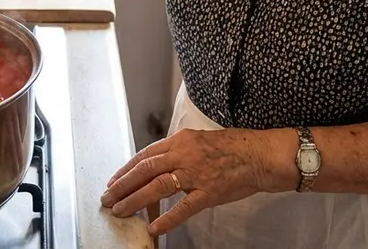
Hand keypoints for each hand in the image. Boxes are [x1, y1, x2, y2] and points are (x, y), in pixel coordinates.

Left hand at [99, 127, 292, 235]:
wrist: (259, 154)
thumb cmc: (232, 147)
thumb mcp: (199, 140)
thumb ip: (178, 152)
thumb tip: (157, 165)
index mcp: (180, 141)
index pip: (145, 155)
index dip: (126, 169)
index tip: (113, 181)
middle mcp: (184, 154)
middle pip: (145, 170)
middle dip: (122, 185)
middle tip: (107, 199)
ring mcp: (196, 173)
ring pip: (157, 186)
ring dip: (135, 200)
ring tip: (120, 211)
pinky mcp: (209, 192)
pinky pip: (184, 207)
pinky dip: (167, 217)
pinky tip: (154, 227)